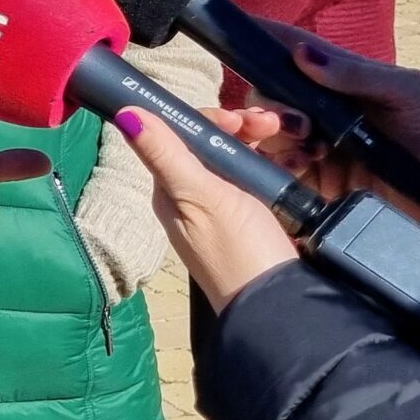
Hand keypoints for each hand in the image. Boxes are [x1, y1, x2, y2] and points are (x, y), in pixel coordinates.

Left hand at [116, 106, 299, 312]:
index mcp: (172, 189)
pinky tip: (295, 161)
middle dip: (242, 127)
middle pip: (212, 144)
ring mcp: (225, 207)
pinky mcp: (254, 218)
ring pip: (238, 158)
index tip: (240, 118)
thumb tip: (124, 115)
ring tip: (290, 139)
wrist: (280, 304)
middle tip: (272, 125)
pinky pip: (260, 177)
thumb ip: (165, 155)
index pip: (180, 136)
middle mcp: (194, 196)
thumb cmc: (237, 250)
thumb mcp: (200, 196)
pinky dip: (276, 164)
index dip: (210, 119)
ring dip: (261, 142)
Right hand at [250, 33, 419, 216]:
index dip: (259, 39)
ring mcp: (317, 145)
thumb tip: (301, 54)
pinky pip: (280, 172)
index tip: (233, 33)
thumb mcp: (405, 90)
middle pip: (266, 97)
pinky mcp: (318, 181)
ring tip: (309, 150)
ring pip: (266, 134)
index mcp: (337, 78)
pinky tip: (303, 167)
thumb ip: (354, 74)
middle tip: (298, 125)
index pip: (288, 50)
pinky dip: (281, 167)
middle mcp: (319, 108)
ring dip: (275, 138)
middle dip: (269, 106)